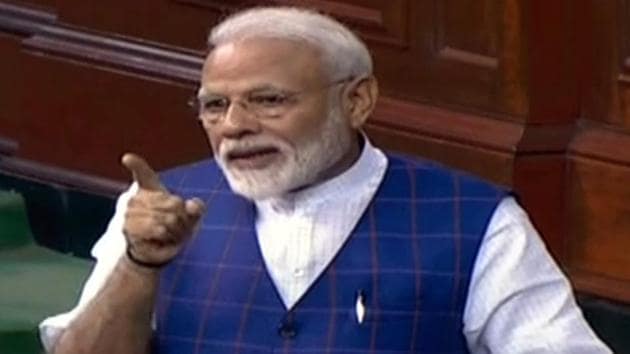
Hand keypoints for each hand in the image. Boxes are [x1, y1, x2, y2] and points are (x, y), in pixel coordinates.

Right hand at [121, 153, 204, 267]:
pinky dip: (167, 236)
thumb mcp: (190, 217)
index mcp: (148, 189)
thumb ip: (196, 208)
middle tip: (177, 227)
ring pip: (168, 217)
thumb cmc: (173, 229)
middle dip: (183, 218)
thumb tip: (192, 205)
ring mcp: (129, 213)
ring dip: (176, 230)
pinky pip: (158, 228)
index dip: (136, 164)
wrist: (158, 251)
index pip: (142, 174)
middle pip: (174, 202)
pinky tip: (163, 238)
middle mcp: (136, 198)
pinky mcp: (129, 228)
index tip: (127, 158)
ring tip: (170, 234)